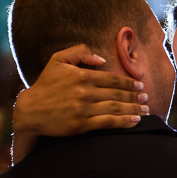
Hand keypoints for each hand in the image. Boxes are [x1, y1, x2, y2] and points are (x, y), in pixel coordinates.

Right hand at [13, 44, 147, 137]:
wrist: (30, 110)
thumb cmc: (45, 84)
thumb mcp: (58, 60)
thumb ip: (80, 52)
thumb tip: (102, 59)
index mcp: (82, 76)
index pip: (113, 79)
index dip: (129, 83)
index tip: (140, 86)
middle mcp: (85, 92)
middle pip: (117, 94)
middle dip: (135, 96)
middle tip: (146, 98)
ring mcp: (83, 109)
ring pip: (115, 108)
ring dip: (134, 109)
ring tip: (145, 110)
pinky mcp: (81, 125)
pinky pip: (108, 123)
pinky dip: (124, 122)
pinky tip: (135, 121)